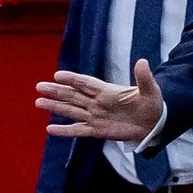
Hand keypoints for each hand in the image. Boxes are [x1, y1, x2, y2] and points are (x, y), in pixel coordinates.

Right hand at [40, 60, 163, 143]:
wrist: (154, 123)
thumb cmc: (152, 103)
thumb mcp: (150, 90)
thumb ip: (143, 78)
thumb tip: (142, 61)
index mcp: (107, 91)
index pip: (86, 83)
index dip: (73, 79)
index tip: (57, 75)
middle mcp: (97, 102)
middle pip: (73, 95)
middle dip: (57, 91)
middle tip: (39, 86)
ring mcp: (95, 116)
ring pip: (71, 110)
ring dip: (56, 107)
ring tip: (38, 102)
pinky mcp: (97, 130)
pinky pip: (78, 130)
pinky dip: (65, 130)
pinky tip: (50, 129)